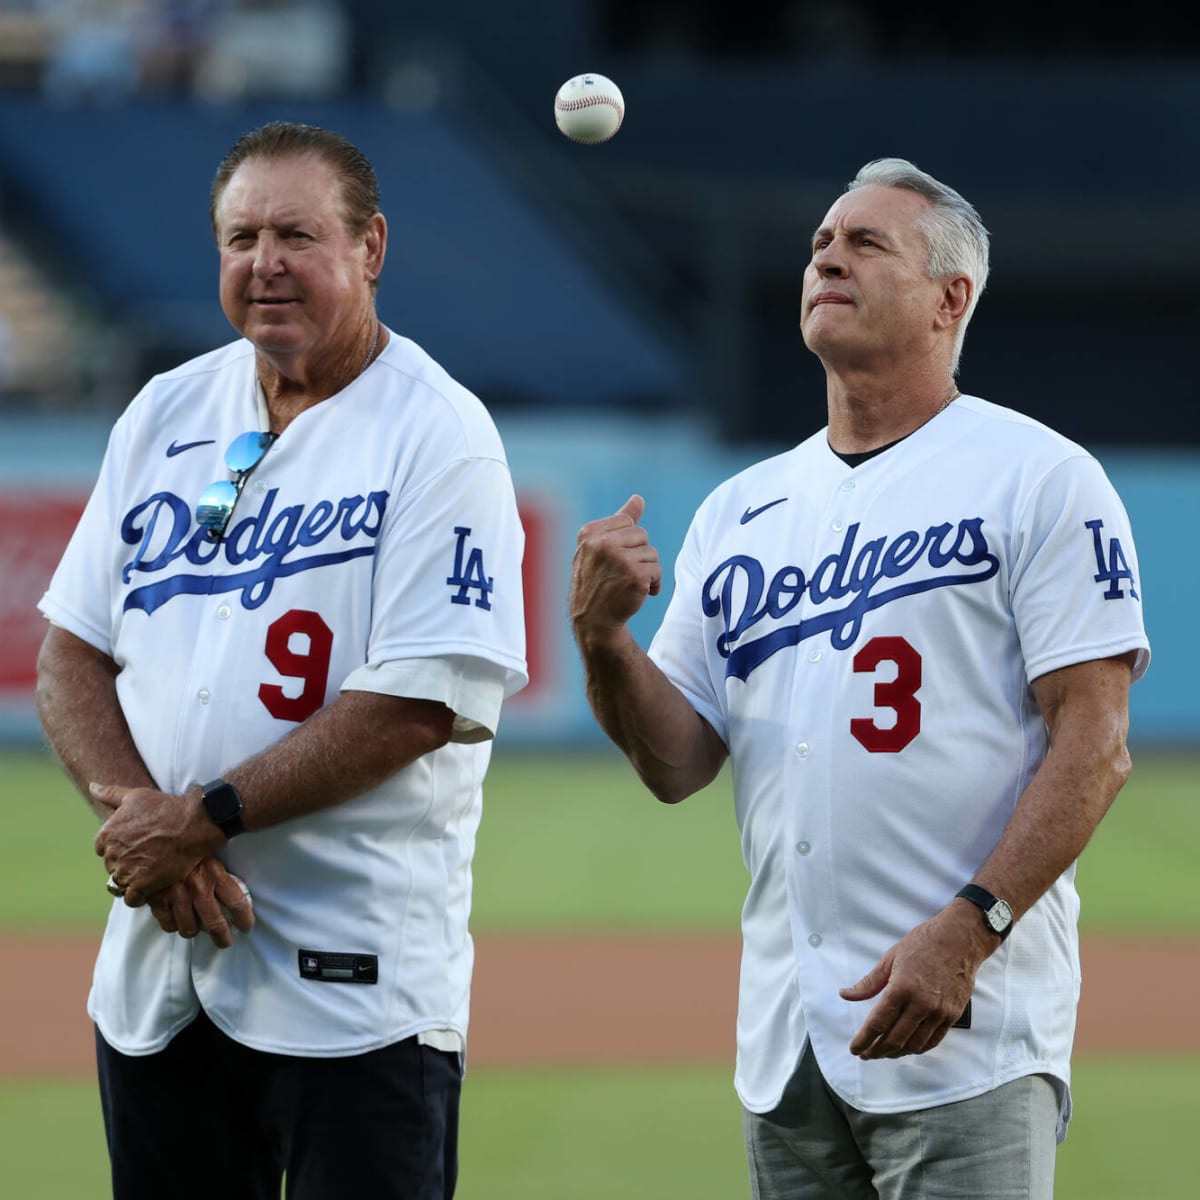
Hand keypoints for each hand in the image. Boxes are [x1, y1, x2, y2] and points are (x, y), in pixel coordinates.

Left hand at [92, 783, 220, 905]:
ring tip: (150, 873)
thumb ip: (110, 793)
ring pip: (120, 884)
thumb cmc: (166, 807)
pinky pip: (131, 899)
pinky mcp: (141, 884)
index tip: (136, 846)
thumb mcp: (136, 795)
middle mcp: (112, 853)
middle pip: (112, 867)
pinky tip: (152, 887)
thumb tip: (92, 786)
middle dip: (126, 864)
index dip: (119, 849)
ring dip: (132, 881)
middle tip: (147, 858)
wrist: (193, 823)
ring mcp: (126, 870)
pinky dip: (139, 896)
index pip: (102, 850)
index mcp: (107, 834)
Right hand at [146, 857, 254, 949]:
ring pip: (190, 929)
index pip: (237, 903)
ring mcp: (176, 896)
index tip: (247, 927)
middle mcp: (197, 887)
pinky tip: (177, 918)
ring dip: (195, 930)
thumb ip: (221, 874)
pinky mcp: (156, 901)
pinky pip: (169, 925)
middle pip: (215, 925)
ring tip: (198, 926)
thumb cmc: (187, 848)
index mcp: (215, 874)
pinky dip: (173, 925)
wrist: (153, 841)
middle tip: (225, 941)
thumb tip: (238, 892)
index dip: (245, 920)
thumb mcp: (209, 854)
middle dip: (223, 938)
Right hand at [569, 495, 662, 643]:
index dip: (627, 542)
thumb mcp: (598, 548)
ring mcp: (619, 559)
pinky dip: (654, 583)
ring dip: (646, 570)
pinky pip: (658, 570)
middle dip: (638, 554)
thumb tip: (638, 499)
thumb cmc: (596, 581)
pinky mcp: (635, 576)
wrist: (593, 621)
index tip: (613, 560)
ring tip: (629, 583)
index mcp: (590, 533)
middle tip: (622, 573)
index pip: (627, 522)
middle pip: (642, 535)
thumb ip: (618, 521)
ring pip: (651, 552)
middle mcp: (602, 544)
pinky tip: (641, 593)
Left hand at [839, 903, 998, 1059]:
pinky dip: (918, 1048)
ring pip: (914, 1044)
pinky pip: (933, 1040)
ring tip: (883, 1052)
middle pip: (895, 1039)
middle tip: (866, 1054)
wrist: (959, 940)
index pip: (878, 1023)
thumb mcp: (890, 959)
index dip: (864, 1040)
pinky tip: (907, 1048)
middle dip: (877, 1051)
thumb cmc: (922, 945)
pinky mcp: (952, 1015)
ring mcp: (939, 1012)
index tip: (855, 1049)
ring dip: (896, 1053)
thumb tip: (846, 995)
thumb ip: (868, 983)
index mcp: (901, 989)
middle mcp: (921, 1004)